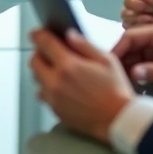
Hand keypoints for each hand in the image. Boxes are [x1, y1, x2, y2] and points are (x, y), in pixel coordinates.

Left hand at [29, 28, 133, 144]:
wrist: (118, 120)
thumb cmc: (116, 91)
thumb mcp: (106, 60)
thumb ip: (84, 45)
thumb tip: (69, 34)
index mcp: (68, 66)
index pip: (44, 43)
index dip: (39, 34)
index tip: (38, 33)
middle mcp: (56, 82)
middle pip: (34, 61)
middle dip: (40, 53)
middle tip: (52, 53)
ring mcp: (53, 98)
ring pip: (37, 79)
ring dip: (44, 72)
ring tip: (60, 72)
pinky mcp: (55, 110)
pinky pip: (44, 94)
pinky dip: (48, 88)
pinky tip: (64, 88)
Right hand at [112, 21, 152, 89]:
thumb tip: (133, 73)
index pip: (131, 36)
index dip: (118, 49)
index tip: (110, 64)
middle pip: (130, 43)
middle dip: (120, 58)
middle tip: (113, 74)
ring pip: (133, 51)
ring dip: (127, 63)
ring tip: (121, 79)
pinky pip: (140, 58)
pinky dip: (135, 67)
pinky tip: (131, 78)